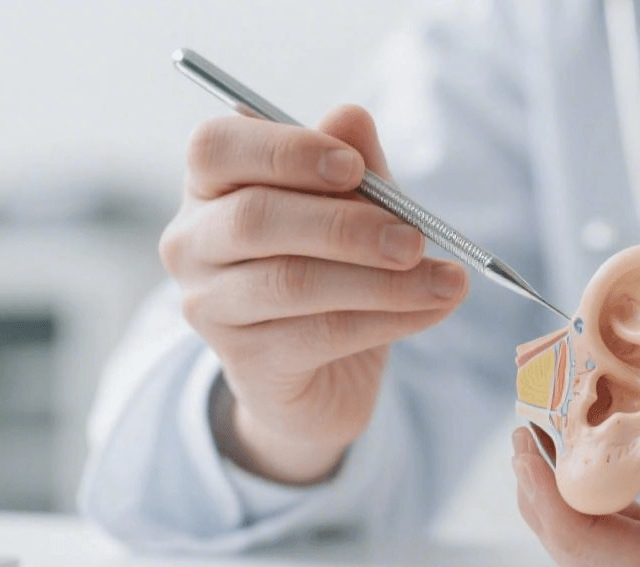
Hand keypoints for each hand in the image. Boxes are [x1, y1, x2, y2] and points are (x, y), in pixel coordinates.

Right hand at [160, 106, 467, 483]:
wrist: (322, 377)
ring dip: (382, 281)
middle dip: (346, 226)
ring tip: (446, 282)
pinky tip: (432, 309)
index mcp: (211, 186)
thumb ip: (353, 166)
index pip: (217, 148)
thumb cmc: (334, 270)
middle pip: (255, 219)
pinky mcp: (246, 362)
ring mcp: (210, 306)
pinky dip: (387, 319)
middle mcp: (193, 243)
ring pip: (293, 282)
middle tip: (416, 237)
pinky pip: (320, 334)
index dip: (285, 151)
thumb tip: (352, 116)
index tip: (353, 167)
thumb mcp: (354, 210)